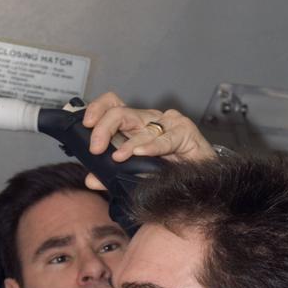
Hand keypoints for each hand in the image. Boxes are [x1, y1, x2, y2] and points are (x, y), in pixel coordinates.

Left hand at [81, 90, 214, 188]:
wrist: (202, 181)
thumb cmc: (170, 174)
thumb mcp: (135, 176)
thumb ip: (111, 176)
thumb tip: (90, 179)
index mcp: (134, 127)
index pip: (112, 106)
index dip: (96, 109)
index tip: (85, 124)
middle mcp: (147, 121)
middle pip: (120, 112)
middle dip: (103, 128)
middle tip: (95, 148)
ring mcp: (166, 123)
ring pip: (140, 124)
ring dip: (127, 143)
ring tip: (118, 157)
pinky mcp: (184, 130)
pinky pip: (165, 138)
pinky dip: (151, 146)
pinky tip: (142, 153)